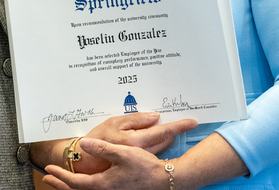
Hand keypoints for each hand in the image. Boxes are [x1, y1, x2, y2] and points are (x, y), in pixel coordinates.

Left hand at [44, 137, 172, 189]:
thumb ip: (102, 148)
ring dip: (71, 186)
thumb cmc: (145, 168)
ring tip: (61, 181)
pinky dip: (84, 188)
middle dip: (61, 184)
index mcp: (103, 184)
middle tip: (47, 179)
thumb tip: (84, 144)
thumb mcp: (123, 153)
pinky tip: (84, 183)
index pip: (75, 182)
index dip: (60, 176)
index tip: (49, 171)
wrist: (164, 181)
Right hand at [70, 112, 195, 174]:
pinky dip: (155, 145)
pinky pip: (152, 152)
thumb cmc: (98, 138)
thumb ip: (137, 119)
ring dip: (164, 139)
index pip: (163, 131)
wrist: (87, 159)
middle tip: (180, 123)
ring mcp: (140, 159)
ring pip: (160, 148)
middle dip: (173, 132)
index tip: (191, 122)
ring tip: (164, 130)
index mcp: (136, 140)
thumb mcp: (115, 122)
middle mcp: (141, 152)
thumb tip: (155, 116)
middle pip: (165, 141)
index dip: (179, 126)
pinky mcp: (137, 163)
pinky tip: (150, 140)